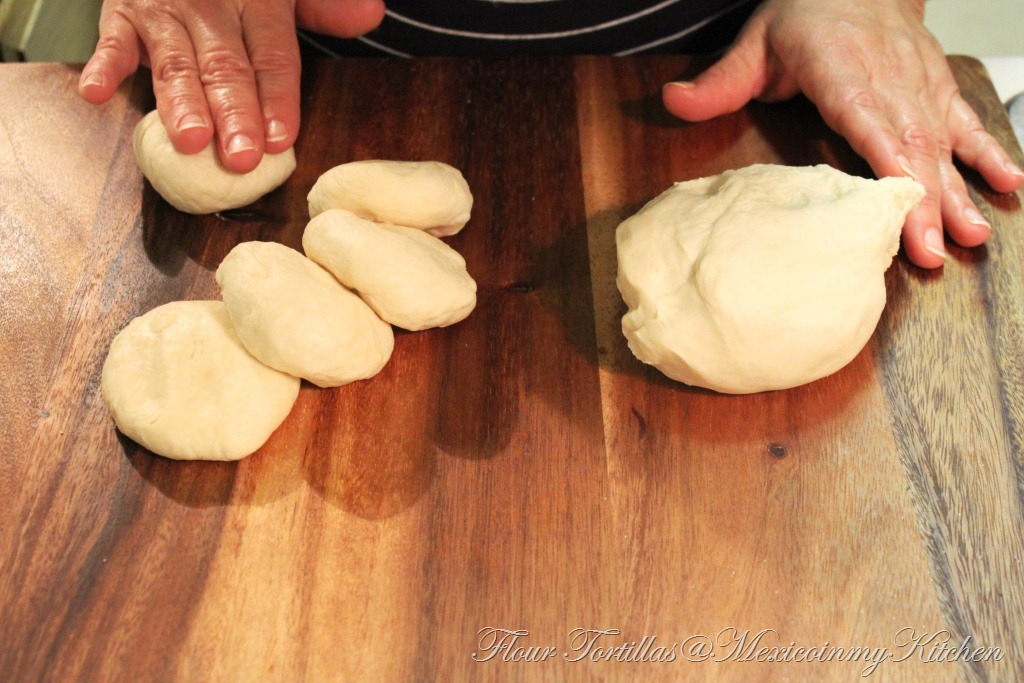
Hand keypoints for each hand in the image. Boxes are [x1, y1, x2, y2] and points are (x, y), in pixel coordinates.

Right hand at [79, 0, 384, 172]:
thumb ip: (325, 6)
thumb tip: (370, 14)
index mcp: (259, 3)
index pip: (274, 56)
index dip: (278, 98)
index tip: (282, 139)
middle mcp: (212, 7)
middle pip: (227, 67)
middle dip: (235, 113)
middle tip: (241, 156)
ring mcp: (166, 12)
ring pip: (176, 63)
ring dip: (181, 103)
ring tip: (191, 140)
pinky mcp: (124, 14)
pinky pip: (113, 42)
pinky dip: (104, 67)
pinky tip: (96, 93)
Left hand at [662, 0, 1023, 267]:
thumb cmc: (803, 14)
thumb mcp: (753, 43)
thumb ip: (718, 81)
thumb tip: (674, 102)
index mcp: (842, 69)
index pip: (867, 122)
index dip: (886, 166)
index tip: (896, 208)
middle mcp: (889, 78)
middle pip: (910, 145)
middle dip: (924, 202)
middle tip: (933, 251)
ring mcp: (918, 83)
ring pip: (942, 141)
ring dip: (958, 190)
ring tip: (971, 234)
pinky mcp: (936, 86)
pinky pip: (966, 121)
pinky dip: (988, 152)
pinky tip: (1009, 184)